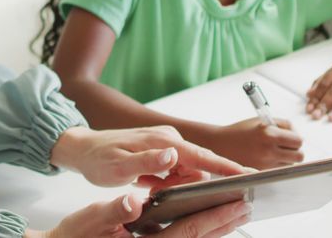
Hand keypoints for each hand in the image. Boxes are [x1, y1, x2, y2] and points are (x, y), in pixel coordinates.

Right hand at [24, 193, 251, 237]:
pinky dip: (198, 231)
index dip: (213, 218)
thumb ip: (111, 212)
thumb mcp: (89, 220)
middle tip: (246, 206)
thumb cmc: (75, 237)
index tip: (235, 204)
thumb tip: (131, 202)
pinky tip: (207, 221)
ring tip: (235, 212)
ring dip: (215, 228)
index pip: (187, 232)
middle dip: (223, 223)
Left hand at [50, 126, 246, 188]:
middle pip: (198, 167)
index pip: (202, 156)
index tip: (248, 175)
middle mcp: (169, 141)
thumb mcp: (119, 166)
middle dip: (195, 183)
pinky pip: (176, 171)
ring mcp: (166, 146)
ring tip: (151, 187)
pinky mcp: (161, 153)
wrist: (83, 148)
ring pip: (187, 171)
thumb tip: (173, 155)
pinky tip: (152, 185)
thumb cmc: (98, 158)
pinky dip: (170, 182)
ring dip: (177, 184)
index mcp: (164, 142)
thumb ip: (147, 162)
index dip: (226, 167)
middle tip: (169, 191)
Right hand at [199, 118, 303, 169]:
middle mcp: (268, 150)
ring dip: (286, 159)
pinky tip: (266, 158)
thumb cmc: (241, 131)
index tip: (291, 137)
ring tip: (272, 151)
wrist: (221, 144)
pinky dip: (276, 165)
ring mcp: (265, 164)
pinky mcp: (261, 173)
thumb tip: (298, 134)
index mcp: (269, 134)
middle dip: (295, 150)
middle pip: (299, 156)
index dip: (296, 138)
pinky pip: (278, 170)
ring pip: (290, 165)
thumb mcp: (262, 121)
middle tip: (286, 146)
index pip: (299, 141)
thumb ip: (283, 124)